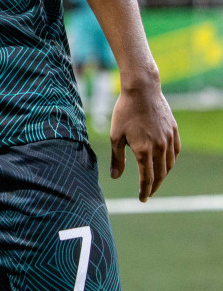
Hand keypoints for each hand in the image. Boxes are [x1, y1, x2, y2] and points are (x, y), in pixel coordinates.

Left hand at [109, 79, 180, 201]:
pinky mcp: (174, 132)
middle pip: (160, 174)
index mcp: (144, 150)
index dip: (145, 191)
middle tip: (148, 193)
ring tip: (155, 180)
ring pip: (169, 165)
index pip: (147, 178)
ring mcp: (169, 139)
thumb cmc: (124, 112)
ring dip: (163, 175)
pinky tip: (165, 163)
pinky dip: (170, 161)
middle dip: (154, 186)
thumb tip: (115, 177)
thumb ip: (117, 158)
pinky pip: (175, 152)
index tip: (142, 199)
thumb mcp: (115, 136)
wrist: (142, 91)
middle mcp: (159, 148)